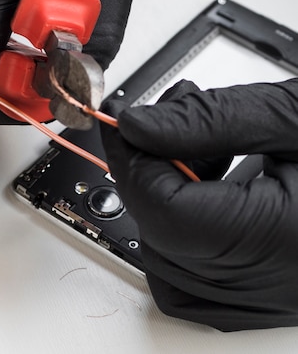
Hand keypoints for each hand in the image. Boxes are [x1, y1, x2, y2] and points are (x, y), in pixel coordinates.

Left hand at [100, 79, 297, 330]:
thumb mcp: (295, 115)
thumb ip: (209, 120)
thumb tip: (138, 127)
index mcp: (289, 239)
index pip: (165, 211)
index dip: (134, 161)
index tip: (129, 123)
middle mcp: (281, 282)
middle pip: (163, 237)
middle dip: (151, 174)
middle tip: (172, 125)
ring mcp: (276, 296)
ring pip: (171, 262)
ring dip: (167, 201)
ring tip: (206, 151)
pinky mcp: (274, 294)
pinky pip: (196, 282)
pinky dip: (184, 235)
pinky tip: (214, 189)